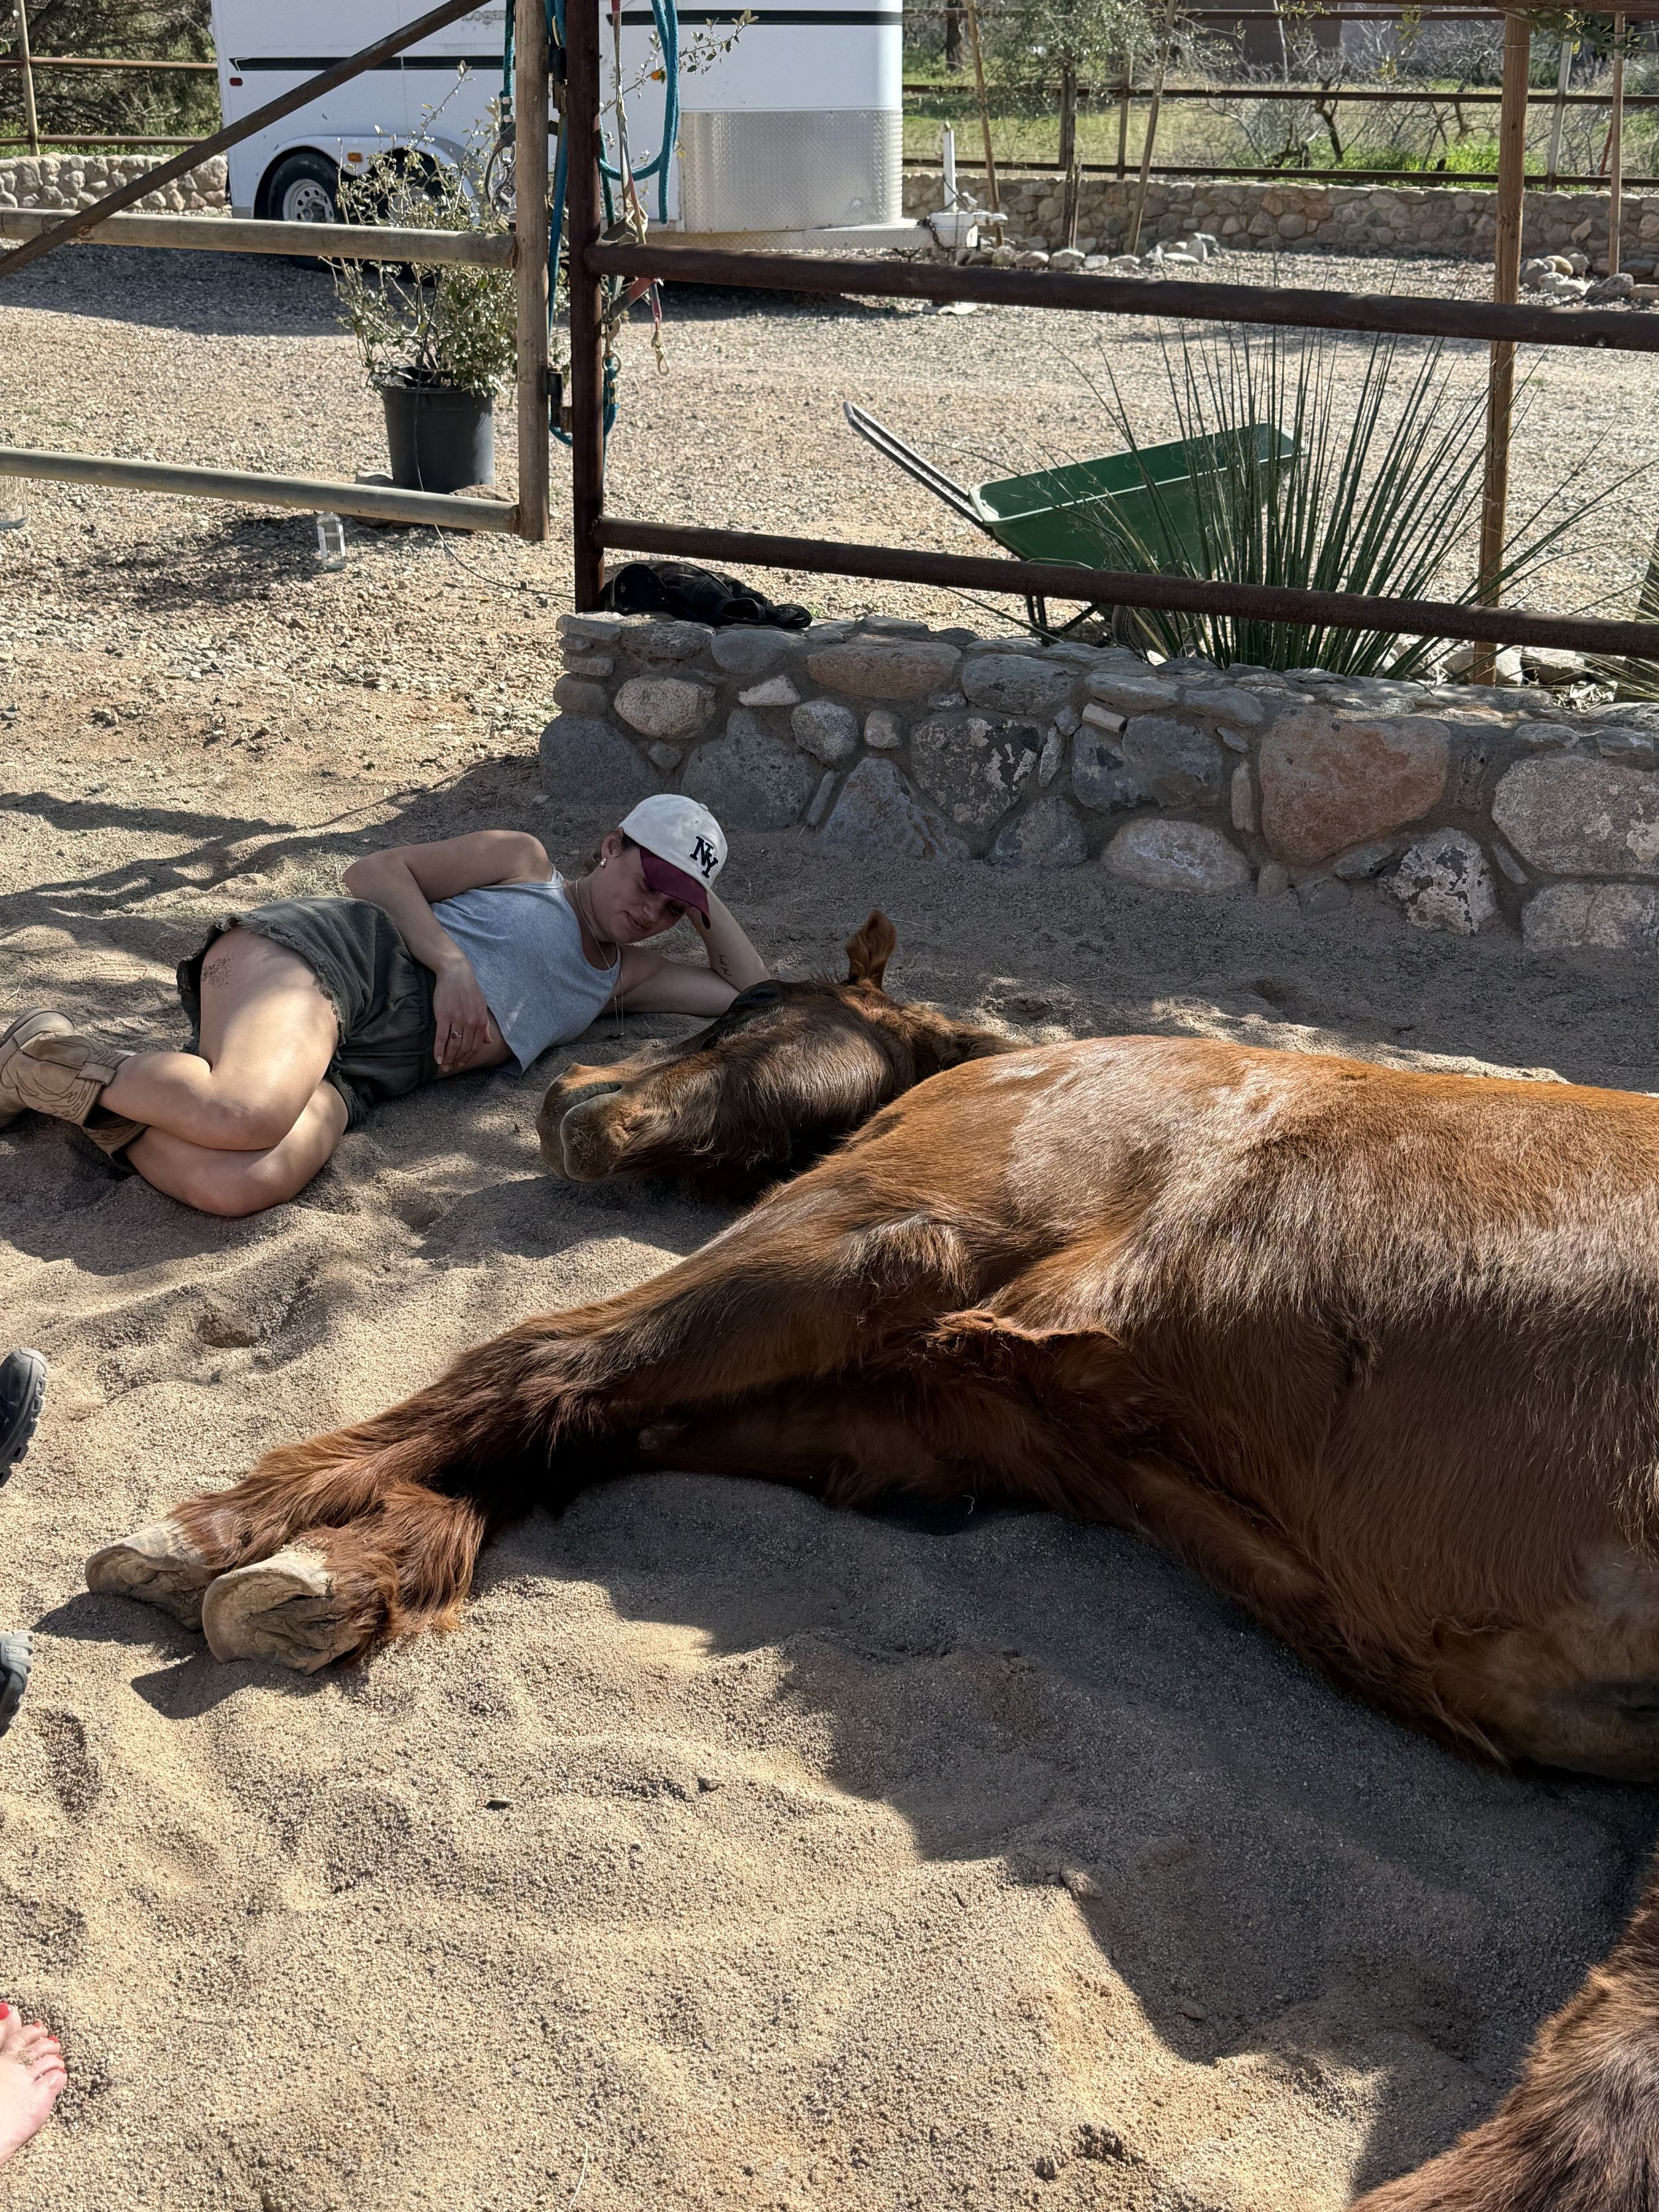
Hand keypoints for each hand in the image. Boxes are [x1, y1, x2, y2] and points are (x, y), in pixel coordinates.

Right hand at [431, 957, 491, 1071]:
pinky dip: (439, 1050)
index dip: (468, 1057)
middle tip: (450, 1068)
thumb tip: (488, 1042)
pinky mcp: (444, 1016)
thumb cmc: (468, 989)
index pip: (476, 1046)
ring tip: (443, 1066)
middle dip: (457, 1061)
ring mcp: (458, 1020)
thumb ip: (484, 1025)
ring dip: (448, 1058)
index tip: (461, 1064)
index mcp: (481, 1021)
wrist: (456, 973)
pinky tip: (437, 1059)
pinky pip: (441, 1038)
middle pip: (464, 1048)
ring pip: (453, 1045)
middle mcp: (471, 1023)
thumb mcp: (481, 1006)